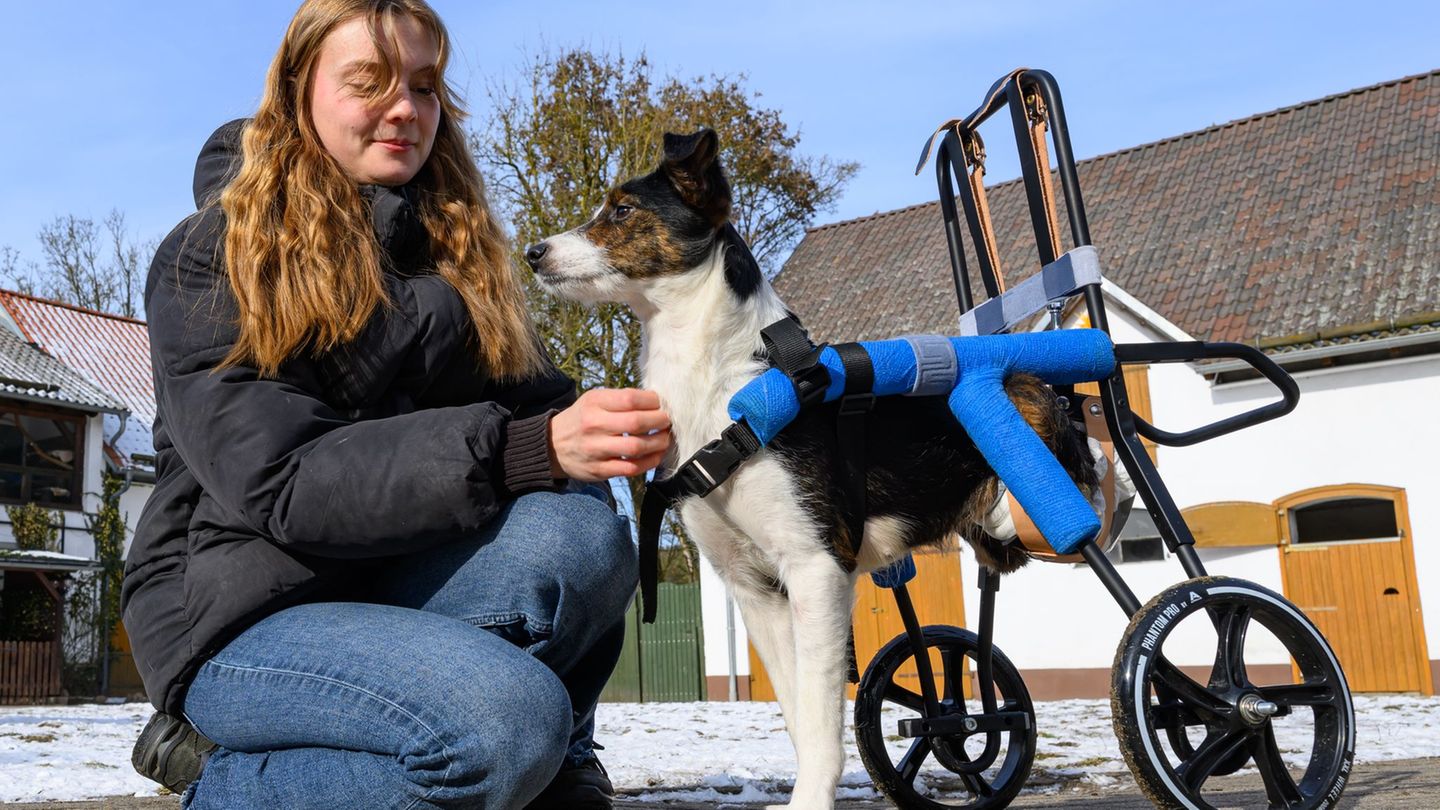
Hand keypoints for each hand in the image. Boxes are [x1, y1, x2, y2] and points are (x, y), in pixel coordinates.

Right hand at [549, 388, 672, 480]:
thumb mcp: (593, 400)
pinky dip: (649, 462)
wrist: (551, 446)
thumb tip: (655, 402)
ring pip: (636, 447)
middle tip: (668, 421)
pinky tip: (655, 455)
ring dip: (658, 443)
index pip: (630, 399)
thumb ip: (620, 399)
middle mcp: (593, 425)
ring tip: (664, 438)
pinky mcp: (599, 470)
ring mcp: (596, 450)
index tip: (661, 404)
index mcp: (594, 403)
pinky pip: (631, 469)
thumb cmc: (581, 420)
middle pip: (636, 422)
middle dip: (660, 421)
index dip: (653, 401)